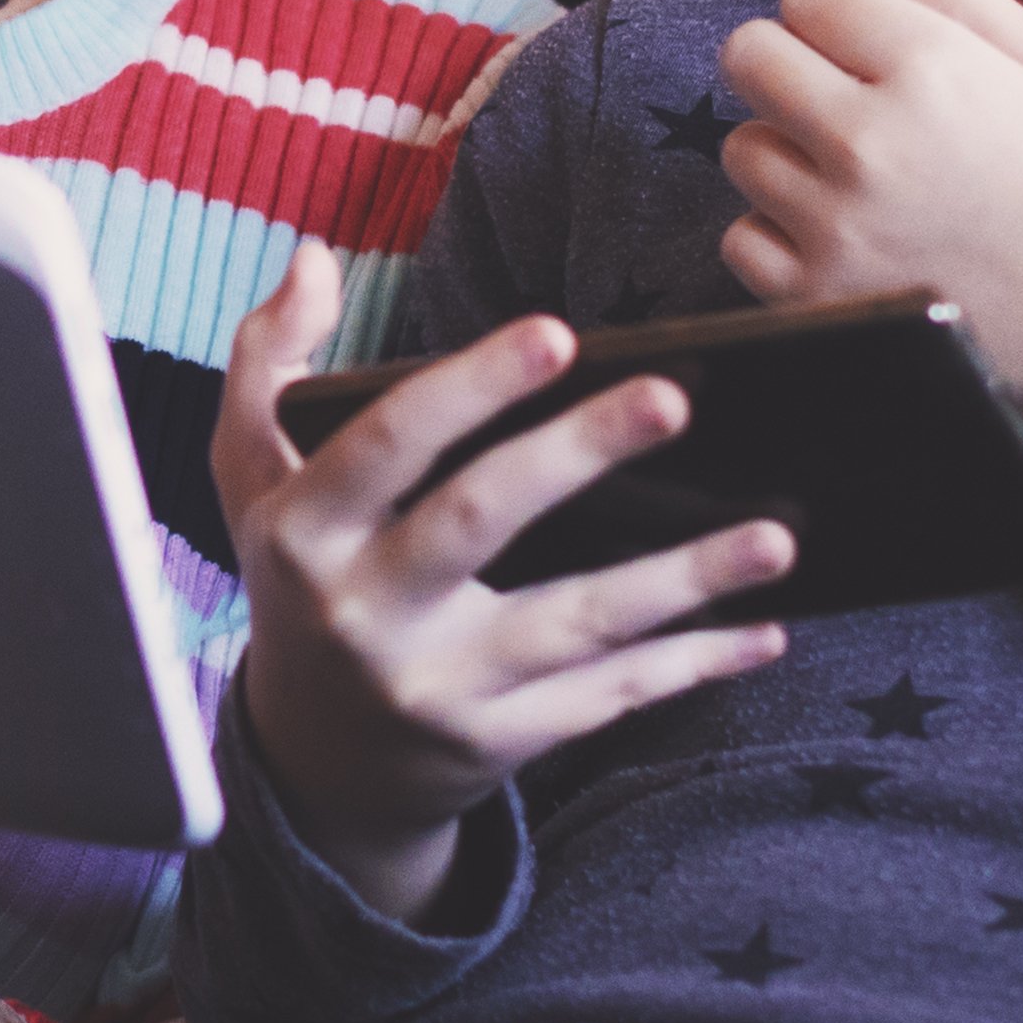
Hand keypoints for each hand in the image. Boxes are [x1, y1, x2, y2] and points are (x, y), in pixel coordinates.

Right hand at [211, 247, 795, 924]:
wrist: (313, 762)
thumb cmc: (300, 582)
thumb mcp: (248, 476)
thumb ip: (264, 362)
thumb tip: (311, 260)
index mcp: (303, 532)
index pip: (386, 446)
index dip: (471, 388)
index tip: (558, 333)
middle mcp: (363, 614)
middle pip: (478, 522)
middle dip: (576, 455)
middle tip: (672, 398)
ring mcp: (434, 688)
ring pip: (570, 624)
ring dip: (679, 582)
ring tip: (774, 539)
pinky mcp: (495, 745)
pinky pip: (604, 698)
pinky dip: (687, 667)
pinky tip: (760, 630)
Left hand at [711, 0, 1022, 429]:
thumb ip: (968, 12)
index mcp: (935, 69)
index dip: (839, 13)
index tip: (867, 45)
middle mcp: (869, 140)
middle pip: (750, 56)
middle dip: (794, 65)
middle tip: (848, 102)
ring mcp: (835, 227)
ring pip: (745, 148)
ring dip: (790, 153)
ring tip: (865, 183)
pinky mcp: (817, 303)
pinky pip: (744, 240)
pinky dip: (783, 238)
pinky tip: (851, 242)